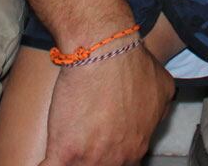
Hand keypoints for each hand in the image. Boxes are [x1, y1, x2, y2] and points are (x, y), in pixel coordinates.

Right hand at [38, 43, 173, 165]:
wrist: (104, 52)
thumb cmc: (132, 65)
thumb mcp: (162, 88)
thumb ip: (157, 111)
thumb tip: (151, 115)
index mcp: (136, 149)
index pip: (122, 163)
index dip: (108, 153)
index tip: (98, 143)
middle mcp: (117, 159)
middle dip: (88, 157)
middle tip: (81, 142)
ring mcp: (90, 159)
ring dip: (70, 159)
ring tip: (63, 147)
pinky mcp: (64, 153)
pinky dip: (46, 165)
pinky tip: (46, 159)